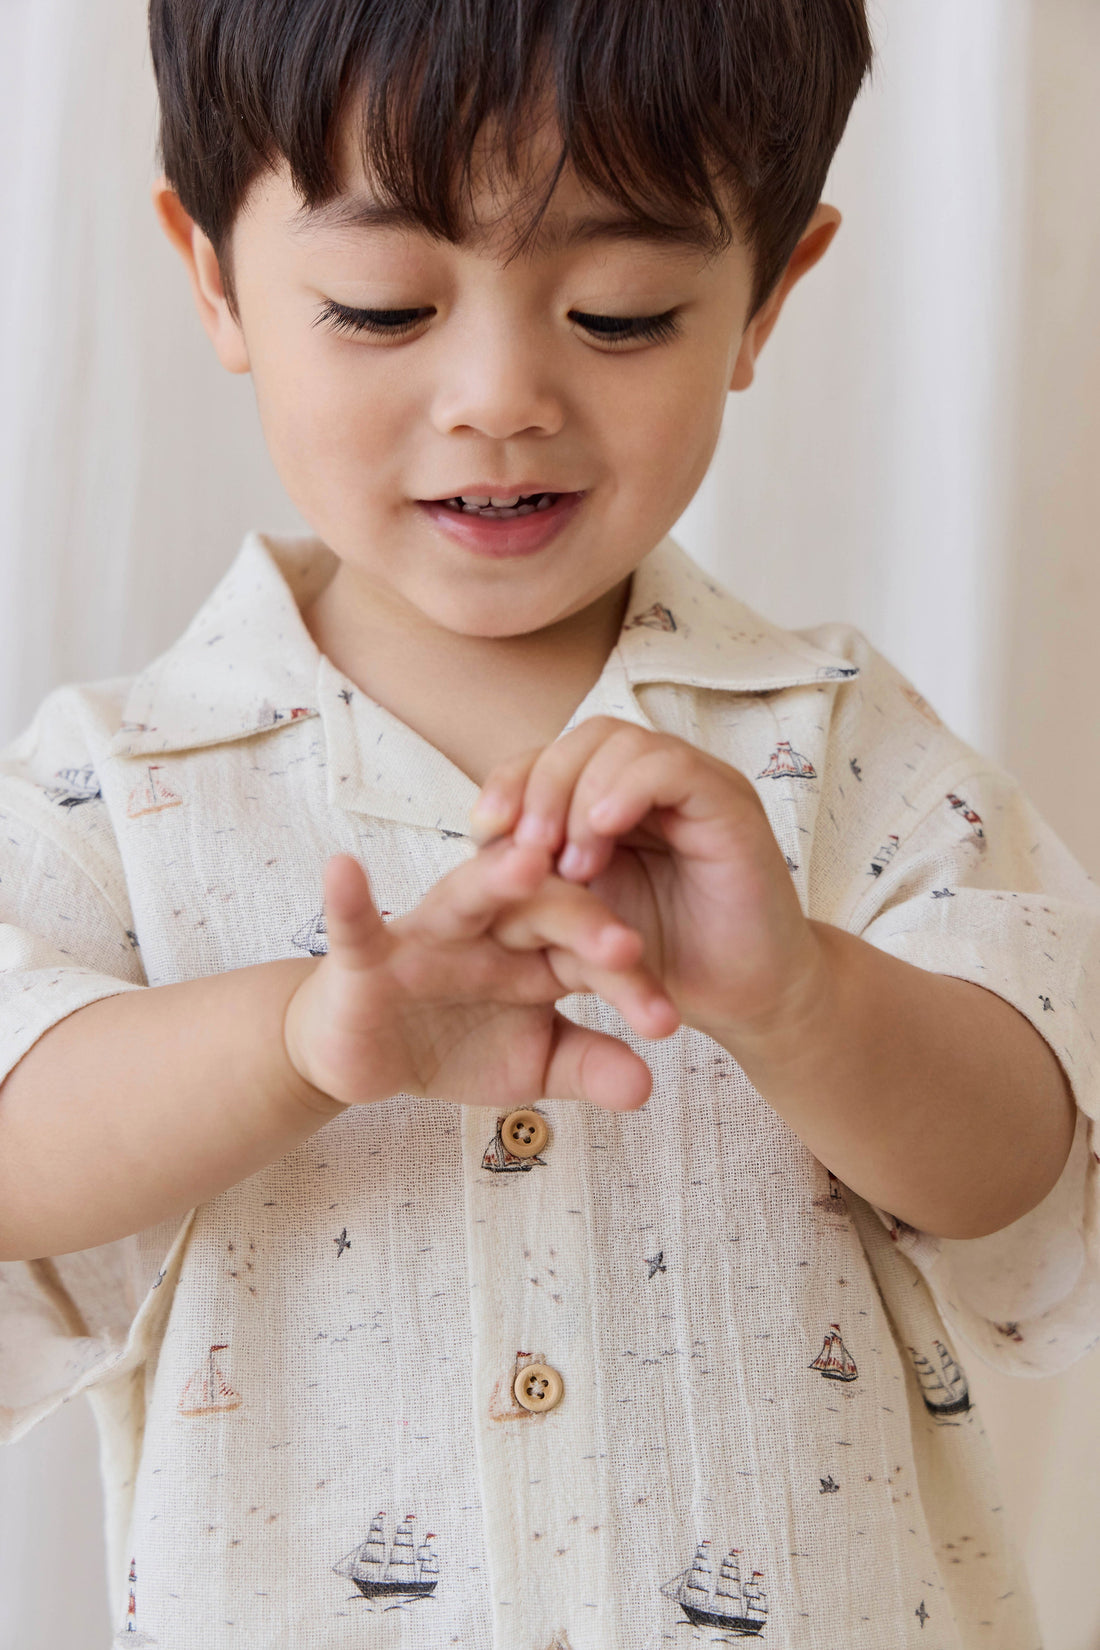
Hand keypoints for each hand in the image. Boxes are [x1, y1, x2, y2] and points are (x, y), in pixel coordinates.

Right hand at [283, 841, 678, 1111]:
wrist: (368, 1055)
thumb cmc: (458, 1043)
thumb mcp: (533, 1063)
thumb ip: (589, 1067)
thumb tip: (647, 1086)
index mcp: (540, 948)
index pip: (595, 954)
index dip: (631, 984)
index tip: (668, 1021)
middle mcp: (493, 928)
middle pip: (547, 909)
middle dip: (586, 923)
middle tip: (627, 944)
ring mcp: (431, 935)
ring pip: (468, 896)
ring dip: (495, 879)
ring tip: (527, 860)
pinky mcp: (368, 955)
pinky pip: (357, 924)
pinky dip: (349, 899)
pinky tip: (343, 868)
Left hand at [469, 718, 823, 1045]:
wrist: (743, 1001)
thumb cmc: (663, 960)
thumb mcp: (578, 914)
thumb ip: (538, 872)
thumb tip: (482, 838)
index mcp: (616, 799)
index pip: (553, 754)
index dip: (512, 781)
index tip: (484, 830)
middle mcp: (656, 781)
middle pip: (583, 736)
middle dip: (540, 784)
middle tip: (526, 847)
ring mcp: (694, 786)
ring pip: (621, 741)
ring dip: (578, 794)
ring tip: (572, 863)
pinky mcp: (728, 802)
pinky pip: (669, 766)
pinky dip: (625, 789)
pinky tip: (600, 832)